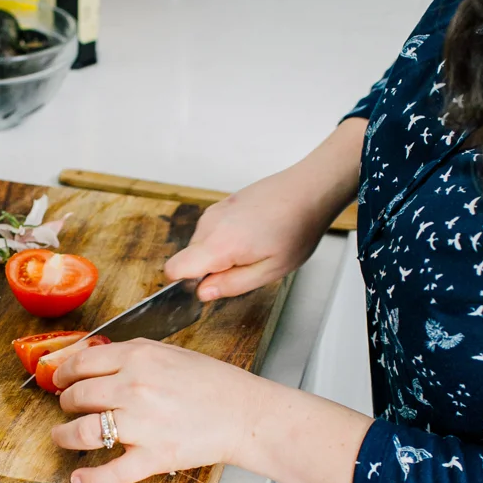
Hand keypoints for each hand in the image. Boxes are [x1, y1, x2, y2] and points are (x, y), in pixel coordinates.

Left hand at [50, 338, 256, 482]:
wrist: (245, 413)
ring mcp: (142, 424)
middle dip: (66, 402)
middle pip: (78, 396)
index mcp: (138, 358)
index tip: (59, 380)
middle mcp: (134, 388)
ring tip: (62, 437)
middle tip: (67, 406)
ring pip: (84, 431)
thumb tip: (96, 357)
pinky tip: (79, 478)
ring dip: (65, 436)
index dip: (64, 373)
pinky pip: (111, 472)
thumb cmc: (213, 383)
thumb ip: (132, 353)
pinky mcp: (153, 456)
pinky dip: (90, 478)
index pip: (82, 363)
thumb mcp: (170, 352)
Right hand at [164, 119, 364, 299]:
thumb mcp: (270, 271)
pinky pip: (212, 231)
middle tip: (248, 266)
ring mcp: (215, 211)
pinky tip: (254, 234)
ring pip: (201, 244)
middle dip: (210, 270)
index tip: (210, 285)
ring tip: (256, 247)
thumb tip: (203, 293)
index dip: (186, 284)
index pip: (174, 269)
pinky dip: (226, 238)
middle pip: (189, 258)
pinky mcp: (222, 204)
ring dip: (220, 254)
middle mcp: (209, 225)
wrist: (309, 190)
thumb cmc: (296, 229)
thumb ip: (231, 285)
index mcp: (218, 245)